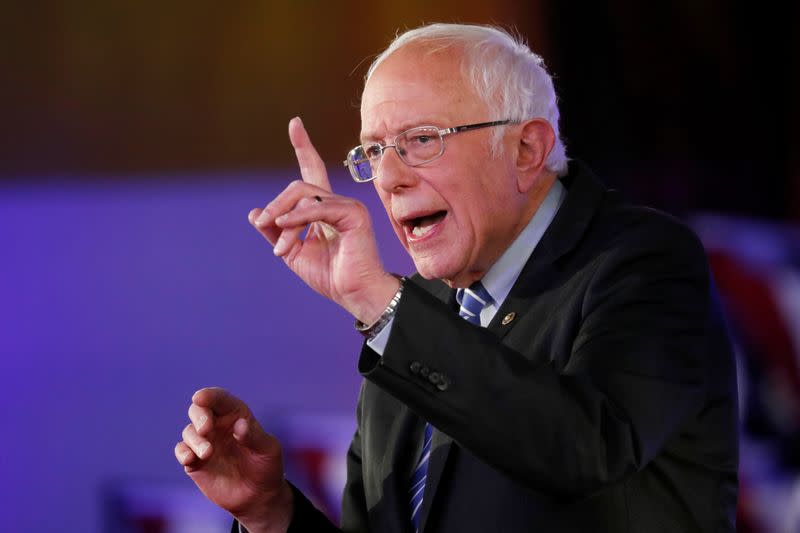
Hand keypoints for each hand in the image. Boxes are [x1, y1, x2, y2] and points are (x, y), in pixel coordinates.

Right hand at [175, 387, 292, 532]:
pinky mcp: (195, 461)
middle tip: (206, 428)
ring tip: (208, 453)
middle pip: (199, 410)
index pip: (220, 399)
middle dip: (199, 416)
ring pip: (189, 431)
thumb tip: (240, 425)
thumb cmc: (266, 466)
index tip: (200, 397)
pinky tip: (190, 459)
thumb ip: (254, 437)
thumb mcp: (268, 450)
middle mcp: (217, 425)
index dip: (209, 396)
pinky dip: (183, 452)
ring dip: (195, 440)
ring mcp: (205, 442)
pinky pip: (182, 451)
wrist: (258, 496)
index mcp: (236, 415)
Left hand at [248, 117, 398, 324]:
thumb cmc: (330, 275)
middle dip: (276, 204)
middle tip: (263, 224)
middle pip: (299, 185)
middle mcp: (337, 202)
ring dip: (285, 220)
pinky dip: (298, 218)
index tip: (295, 123)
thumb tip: (254, 214)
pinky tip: (286, 228)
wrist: (353, 294)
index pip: (313, 170)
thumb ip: (276, 232)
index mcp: (325, 208)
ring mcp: (348, 205)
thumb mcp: (292, 252)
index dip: (304, 146)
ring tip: (280, 249)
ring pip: (304, 196)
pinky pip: (317, 207)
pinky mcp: (354, 213)